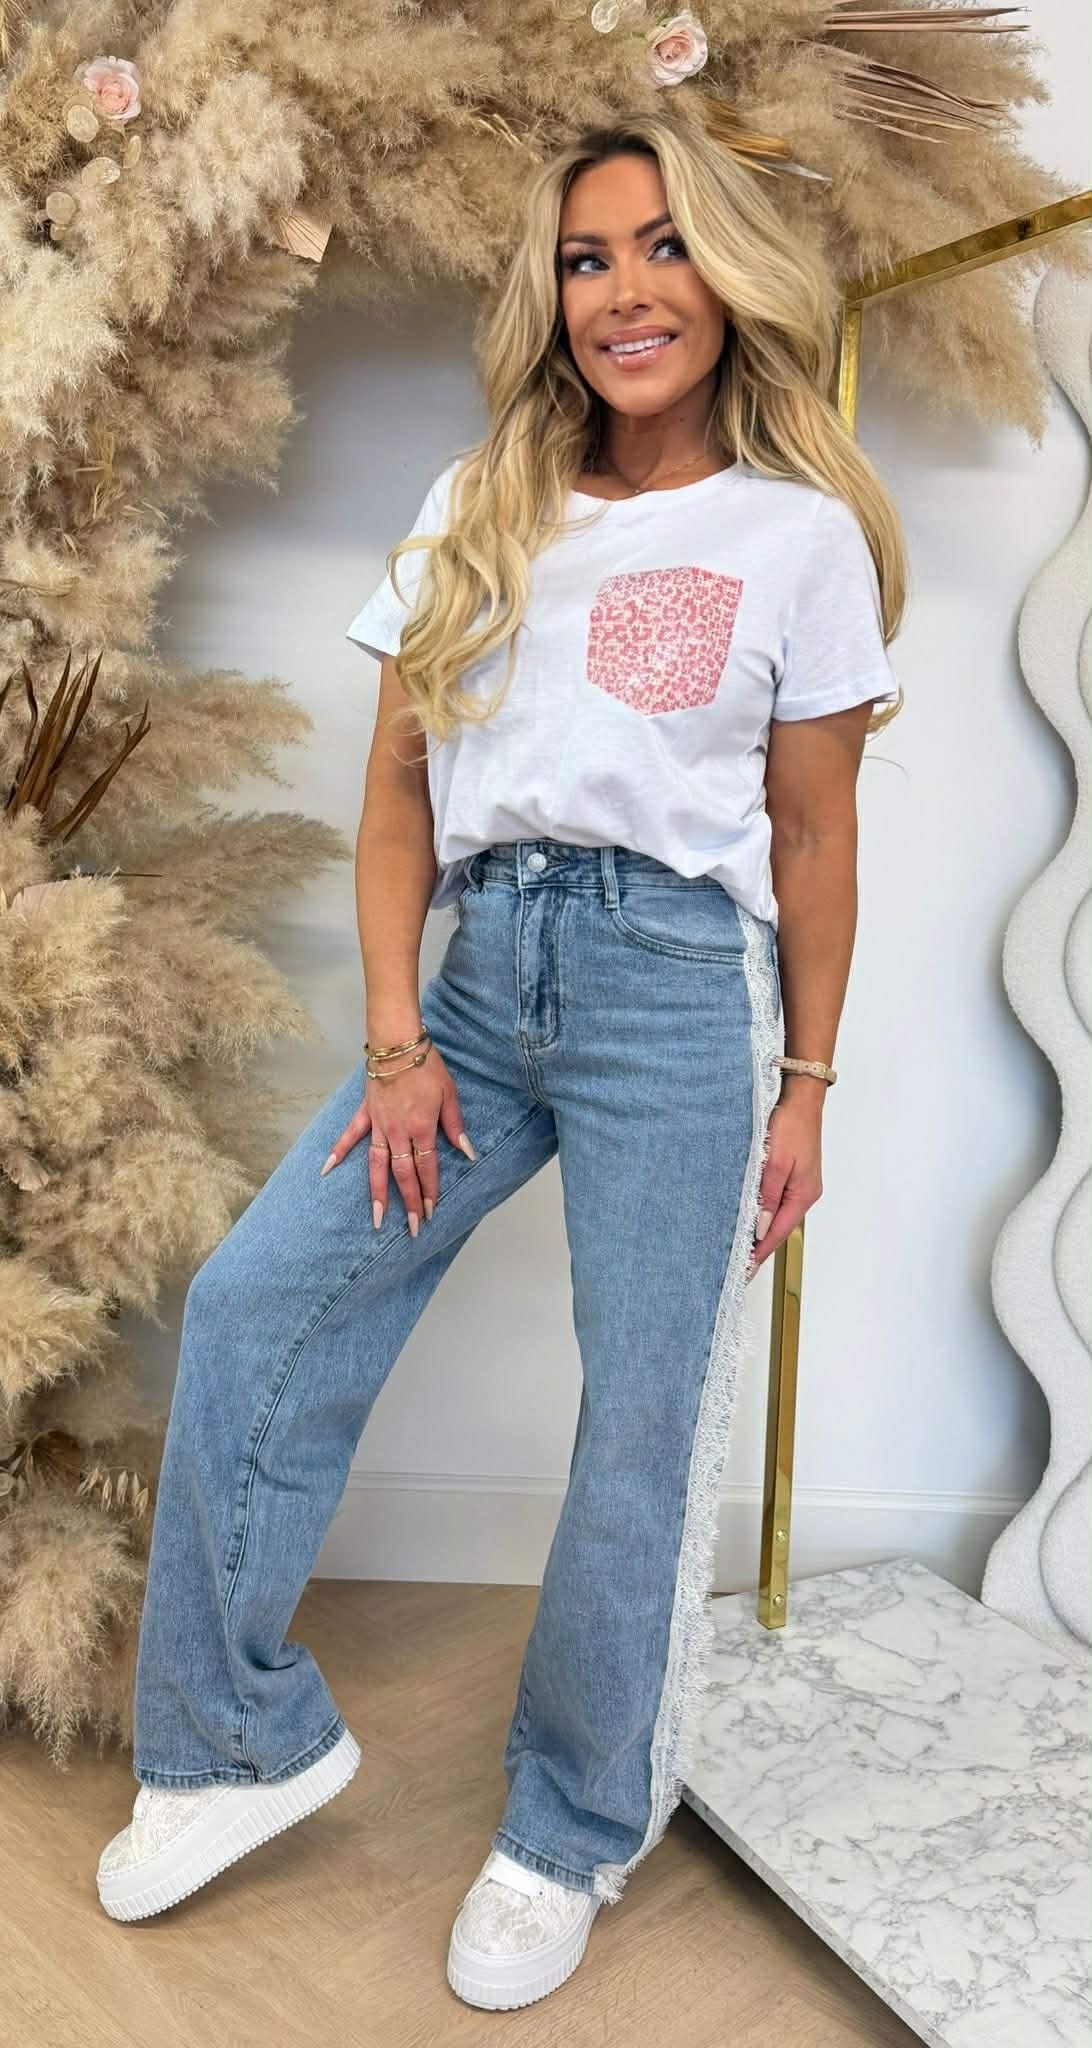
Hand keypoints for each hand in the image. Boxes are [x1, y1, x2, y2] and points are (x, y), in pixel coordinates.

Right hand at [319, 1044, 476, 1235]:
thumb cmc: (426, 1066)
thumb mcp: (450, 1095)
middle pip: (403, 1175)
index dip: (429, 1192)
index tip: (430, 1212)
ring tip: (377, 1219)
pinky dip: (337, 1153)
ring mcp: (379, 1125)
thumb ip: (456, 1126)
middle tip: (412, 1228)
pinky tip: (327, 1171)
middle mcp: (399, 1132)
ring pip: (377, 1166)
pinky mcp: (365, 1114)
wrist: (397, 1043)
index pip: (427, 1168)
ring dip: (377, 1194)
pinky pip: (349, 1137)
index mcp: (422, 1129)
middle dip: (408, 1203)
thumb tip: (468, 1152)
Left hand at [746, 1095, 822, 1278]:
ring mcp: (800, 1184)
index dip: (760, 1252)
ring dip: (759, 1228)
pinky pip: (775, 1199)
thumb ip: (767, 1196)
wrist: (801, 1100)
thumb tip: (761, 1228)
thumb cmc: (791, 1125)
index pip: (778, 1233)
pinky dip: (762, 1210)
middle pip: (778, 1227)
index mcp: (803, 1195)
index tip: (744, 1269)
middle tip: (736, 1263)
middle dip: (758, 1245)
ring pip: (776, 1213)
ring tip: (739, 1244)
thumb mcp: (776, 1163)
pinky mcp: (793, 1174)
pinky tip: (749, 1214)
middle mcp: (804, 1193)